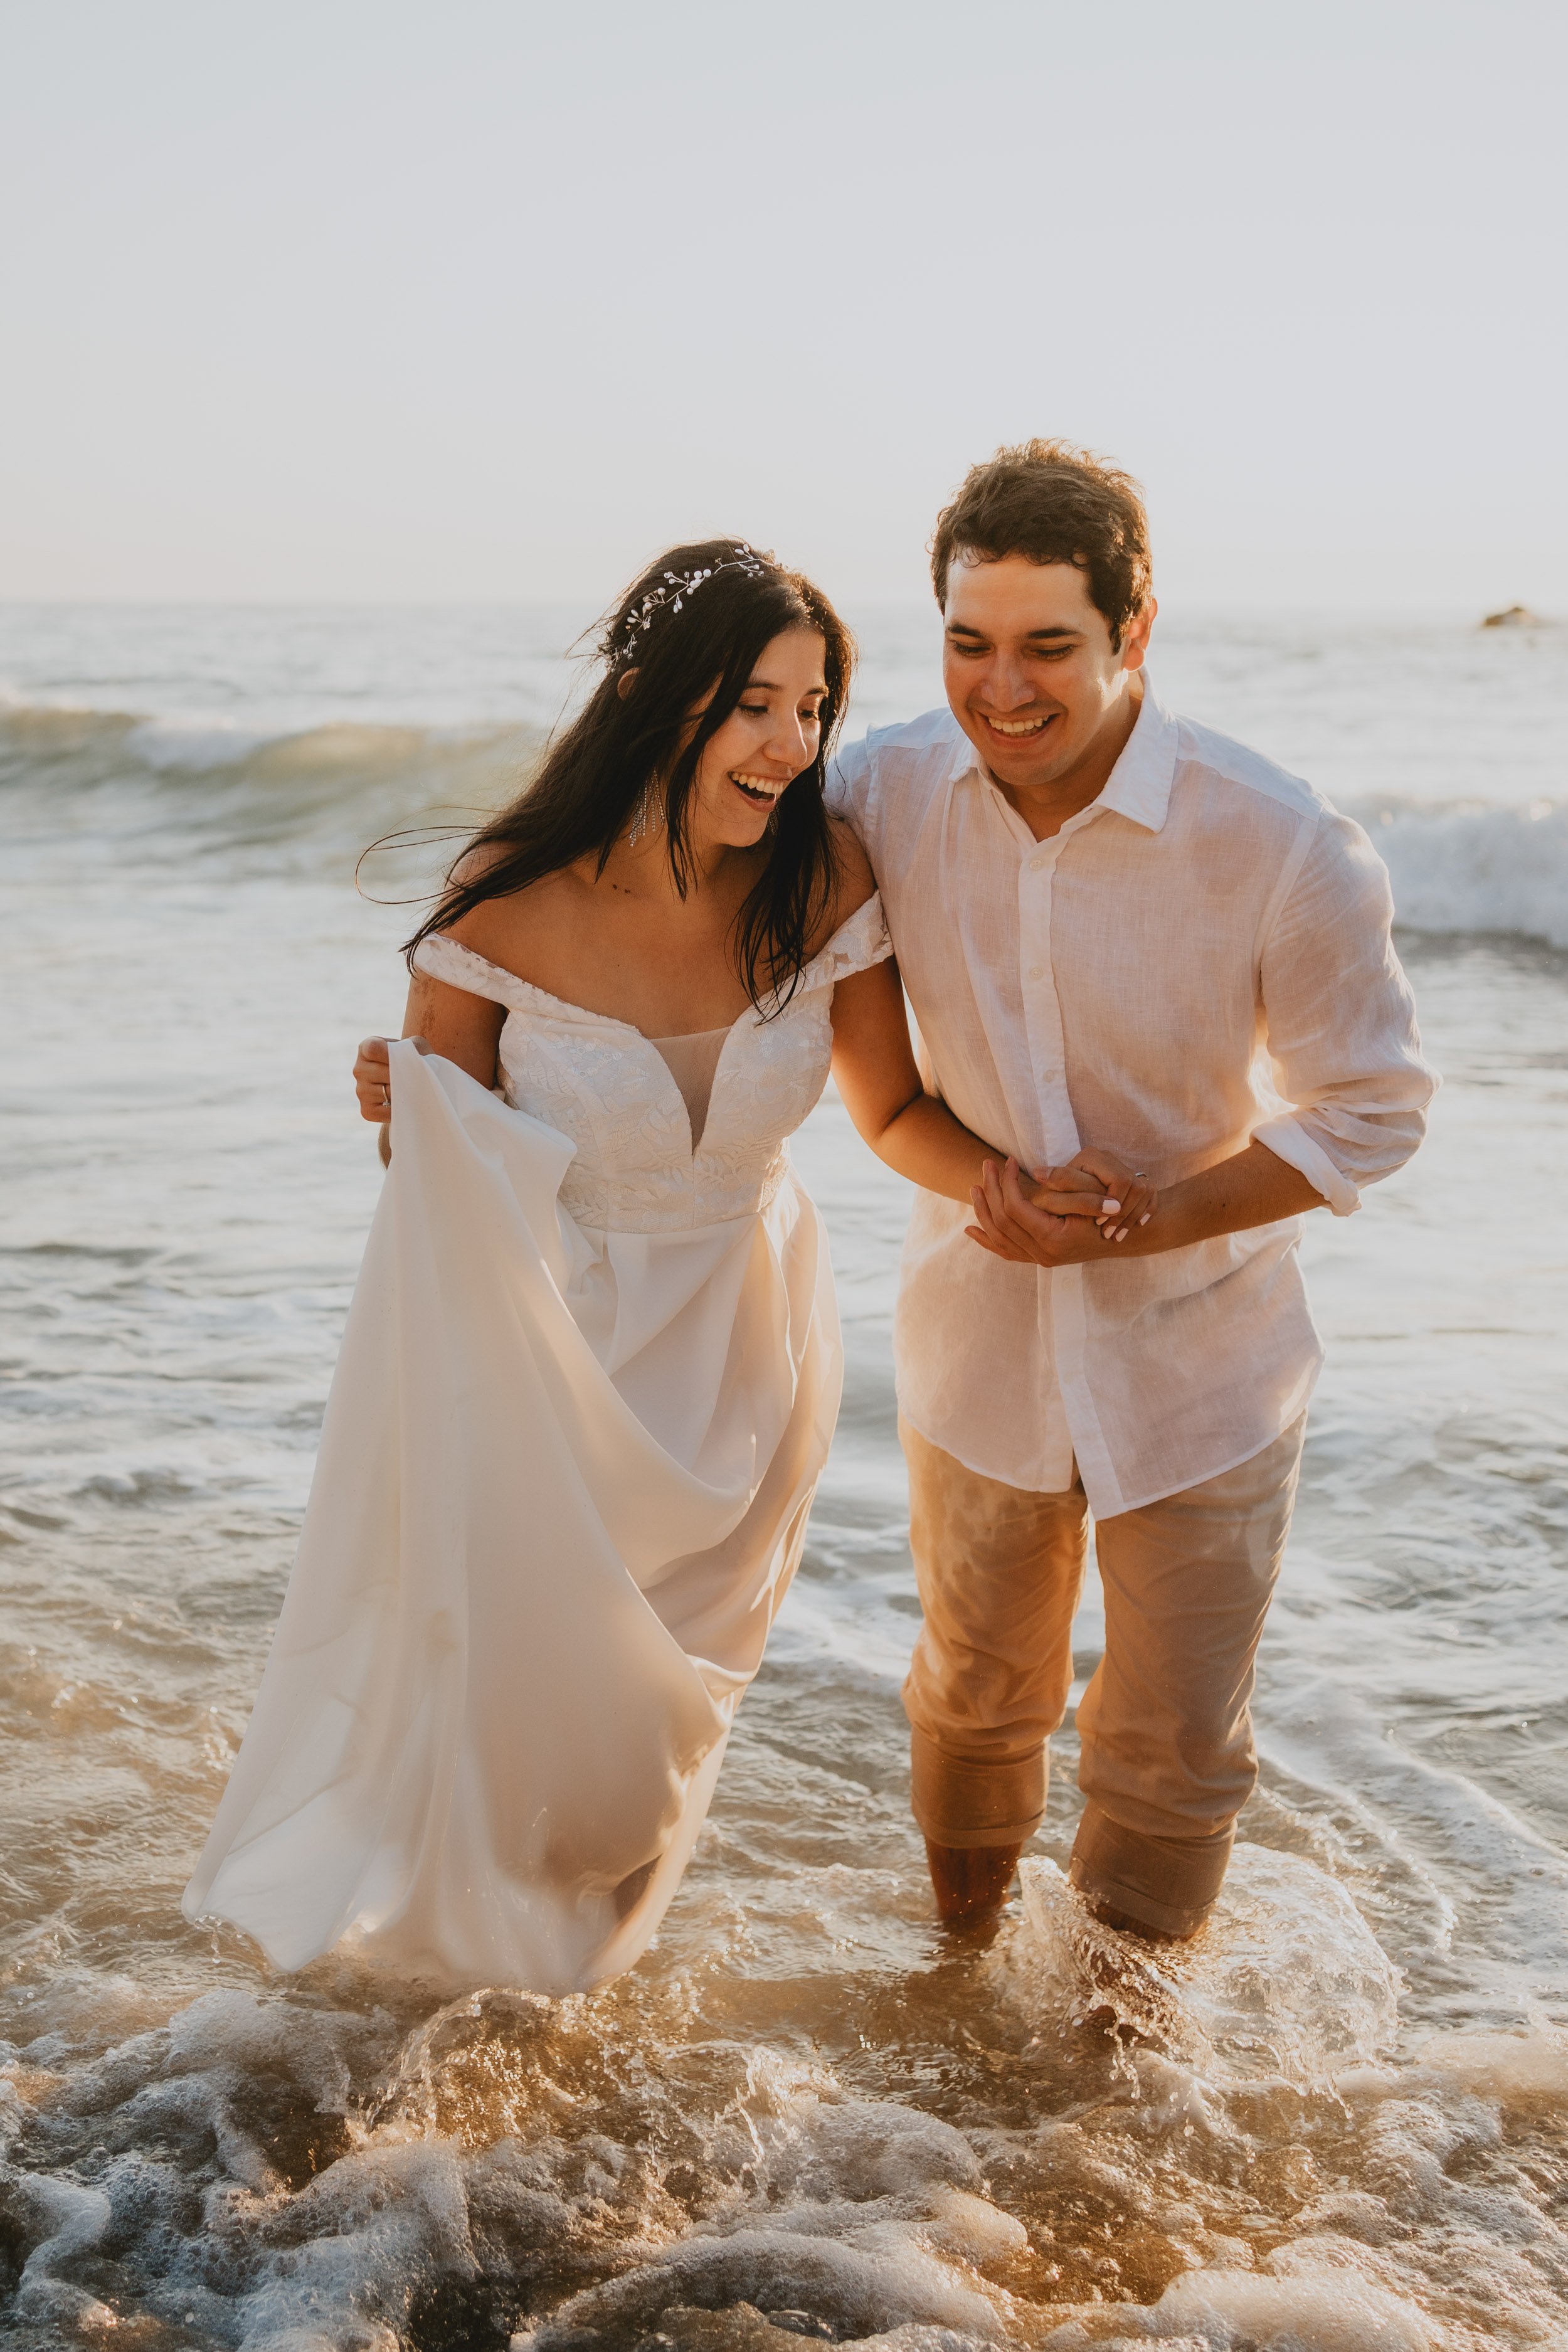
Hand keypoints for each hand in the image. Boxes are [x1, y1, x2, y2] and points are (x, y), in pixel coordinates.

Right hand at [353, 1034, 430, 1121]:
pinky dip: (401, 1108)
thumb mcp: (415, 1045)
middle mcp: (359, 1070)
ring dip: (404, 1091)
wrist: (415, 1081)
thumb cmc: (415, 1059)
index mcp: (366, 1048)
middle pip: (383, 1072)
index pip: (373, 1049)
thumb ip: (411, 1049)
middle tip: (417, 1077)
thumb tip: (411, 1067)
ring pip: (387, 1092)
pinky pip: (387, 1111)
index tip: (406, 1057)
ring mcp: (360, 1091)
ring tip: (412, 1088)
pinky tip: (405, 1101)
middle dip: (403, 1075)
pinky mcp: (367, 1111)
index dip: (391, 1053)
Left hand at [965, 1153, 1157, 1266]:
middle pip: (1002, 1220)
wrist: (1124, 1237)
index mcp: (1054, 1238)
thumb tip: (1037, 1173)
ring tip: (976, 1186)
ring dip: (984, 1210)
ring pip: (999, 1237)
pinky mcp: (1039, 1260)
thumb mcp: (1093, 1193)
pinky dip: (987, 1240)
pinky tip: (970, 1229)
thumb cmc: (1111, 1209)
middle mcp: (1043, 1254)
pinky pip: (1005, 1252)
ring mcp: (1040, 1260)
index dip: (1007, 1181)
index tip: (1009, 1160)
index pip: (1016, 1207)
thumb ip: (1066, 1183)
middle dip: (992, 1189)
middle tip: (987, 1164)